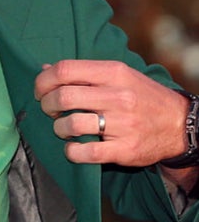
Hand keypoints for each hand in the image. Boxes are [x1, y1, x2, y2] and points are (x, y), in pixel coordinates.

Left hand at [35, 59, 188, 166]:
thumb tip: (45, 69)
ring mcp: (123, 124)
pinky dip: (72, 152)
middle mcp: (118, 96)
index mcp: (113, 73)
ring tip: (63, 128)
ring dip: (58, 128)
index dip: (43, 81)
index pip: (64, 70)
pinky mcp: (126, 150)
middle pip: (63, 97)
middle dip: (47, 105)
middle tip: (50, 111)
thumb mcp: (117, 75)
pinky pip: (86, 153)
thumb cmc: (141, 96)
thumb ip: (82, 72)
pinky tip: (73, 147)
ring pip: (71, 124)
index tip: (41, 91)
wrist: (180, 124)